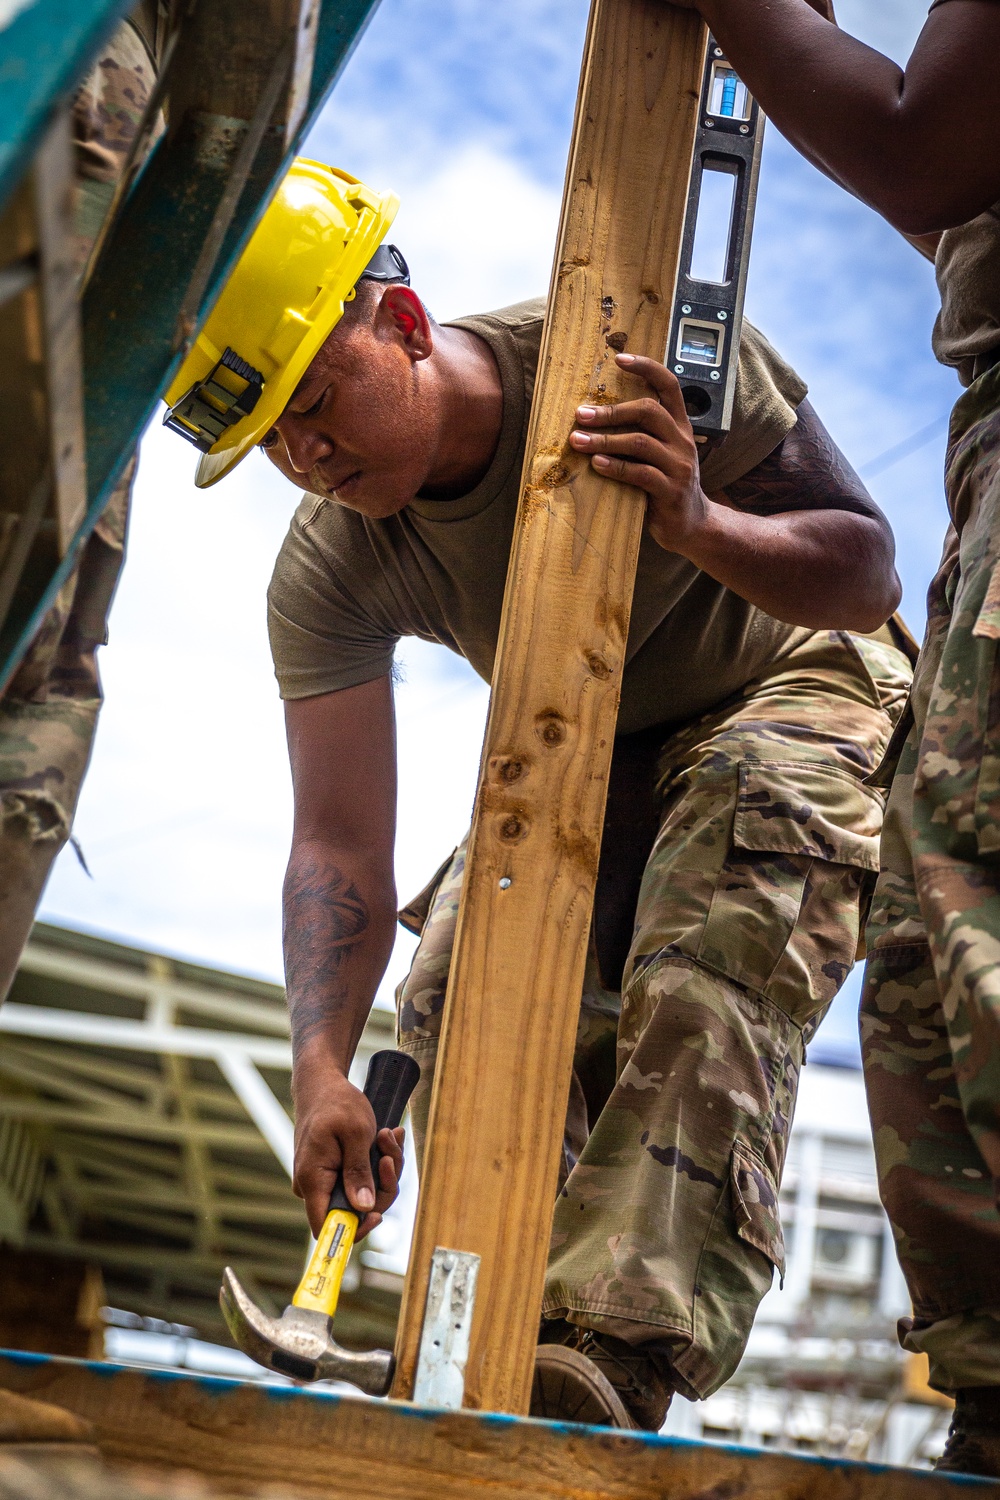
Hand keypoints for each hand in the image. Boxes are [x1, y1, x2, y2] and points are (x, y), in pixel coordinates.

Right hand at [292, 1057, 404, 1238]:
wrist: (323, 1083)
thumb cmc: (336, 1102)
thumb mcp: (356, 1133)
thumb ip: (358, 1172)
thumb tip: (364, 1209)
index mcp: (312, 1180)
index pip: (326, 1227)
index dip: (352, 1230)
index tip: (377, 1215)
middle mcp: (314, 1186)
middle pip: (354, 1210)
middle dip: (382, 1185)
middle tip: (391, 1153)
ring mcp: (325, 1180)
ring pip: (363, 1194)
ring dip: (384, 1168)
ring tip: (390, 1136)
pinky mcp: (335, 1172)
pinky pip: (362, 1179)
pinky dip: (379, 1162)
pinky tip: (387, 1138)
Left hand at [568, 353, 709, 555]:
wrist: (692, 525)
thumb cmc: (666, 485)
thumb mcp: (659, 455)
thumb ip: (640, 435)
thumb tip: (595, 416)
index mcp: (680, 426)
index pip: (669, 385)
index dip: (646, 368)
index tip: (619, 358)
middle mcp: (683, 441)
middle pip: (648, 411)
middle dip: (610, 411)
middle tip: (580, 415)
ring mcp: (679, 466)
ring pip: (640, 442)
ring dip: (605, 439)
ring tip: (578, 440)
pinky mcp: (671, 491)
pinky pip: (640, 473)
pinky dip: (615, 467)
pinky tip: (596, 464)